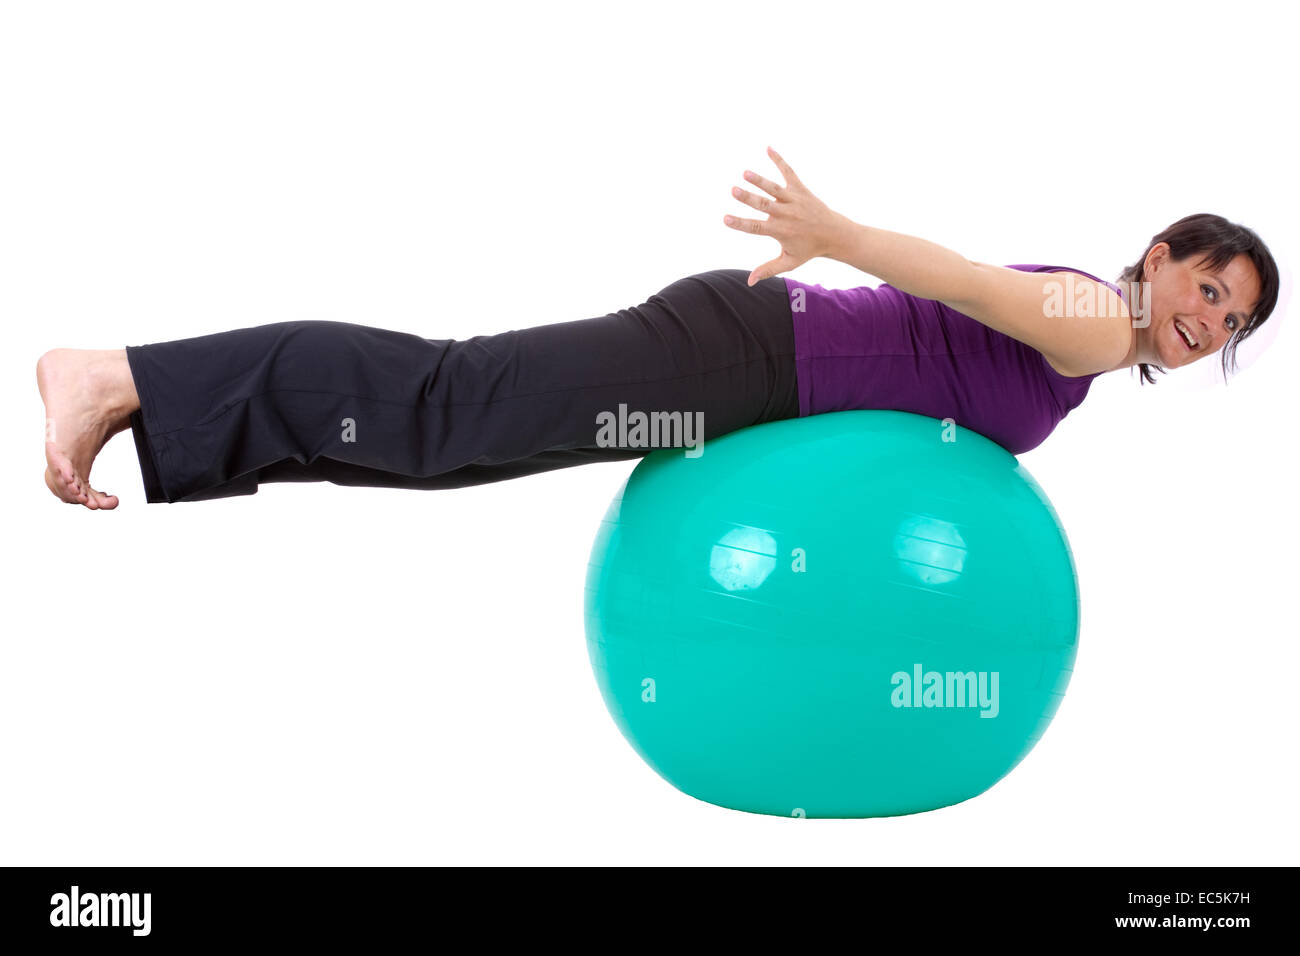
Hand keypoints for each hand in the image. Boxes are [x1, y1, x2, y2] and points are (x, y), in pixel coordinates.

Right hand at [723, 146, 851, 284]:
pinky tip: (768, 148)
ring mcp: (793, 200)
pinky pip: (788, 172)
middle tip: (733, 190)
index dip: (740, 224)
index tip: (725, 219)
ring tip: (745, 173)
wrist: (835, 234)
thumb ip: (768, 269)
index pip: (756, 228)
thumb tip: (749, 282)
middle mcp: (785, 214)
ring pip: (774, 189)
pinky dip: (779, 160)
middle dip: (748, 198)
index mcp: (780, 231)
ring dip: (759, 180)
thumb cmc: (809, 249)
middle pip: (763, 205)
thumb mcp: (789, 262)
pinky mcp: (800, 189)